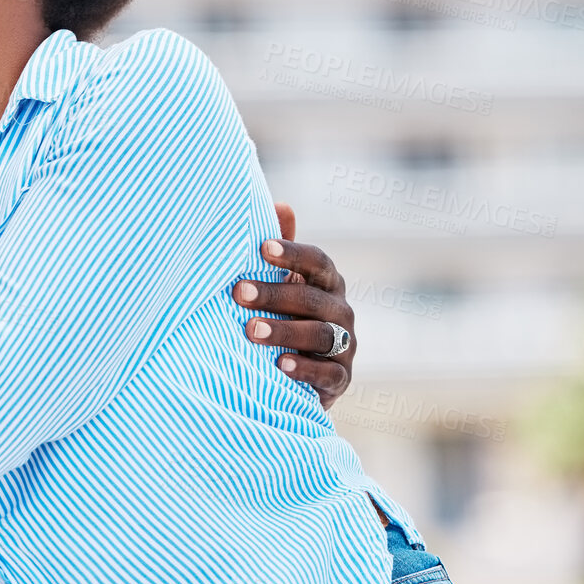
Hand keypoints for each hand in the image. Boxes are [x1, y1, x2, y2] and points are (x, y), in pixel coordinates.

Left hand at [232, 203, 355, 408]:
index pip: (317, 262)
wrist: (295, 376)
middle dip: (274, 294)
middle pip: (312, 298)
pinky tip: (281, 365)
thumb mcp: (278, 283)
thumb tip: (281, 205)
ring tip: (251, 330)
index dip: (293, 254)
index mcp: (326, 282)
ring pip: (320, 334)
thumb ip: (277, 253)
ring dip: (285, 330)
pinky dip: (305, 369)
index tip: (262, 248)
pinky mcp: (341, 378)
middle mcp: (340, 310)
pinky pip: (328, 372)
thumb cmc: (283, 316)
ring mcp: (345, 345)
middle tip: (238, 292)